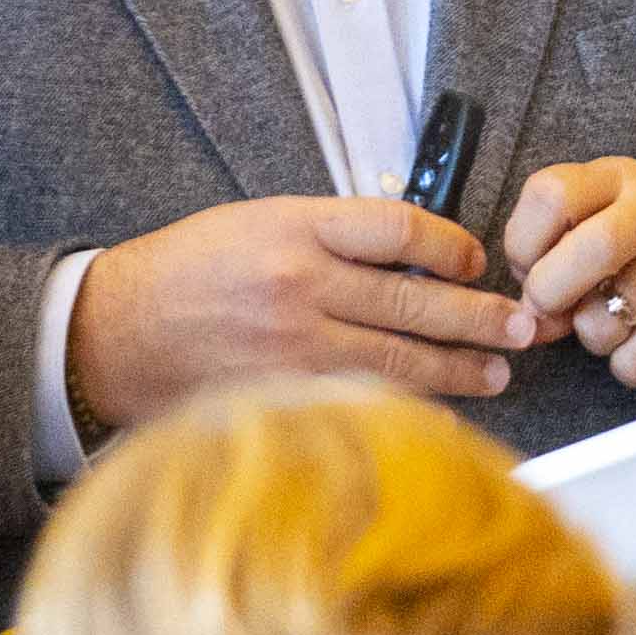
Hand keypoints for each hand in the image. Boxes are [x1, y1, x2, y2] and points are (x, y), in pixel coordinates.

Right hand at [66, 193, 542, 437]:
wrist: (112, 333)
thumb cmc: (184, 274)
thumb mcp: (254, 222)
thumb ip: (329, 235)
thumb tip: (410, 253)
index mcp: (295, 227)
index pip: (402, 228)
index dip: (453, 246)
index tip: (476, 260)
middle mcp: (301, 284)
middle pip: (417, 299)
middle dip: (481, 316)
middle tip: (523, 325)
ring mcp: (294, 346)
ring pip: (402, 357)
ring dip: (460, 366)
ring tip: (497, 371)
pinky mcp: (285, 394)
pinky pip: (366, 398)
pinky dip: (410, 406)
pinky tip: (441, 411)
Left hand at [505, 158, 635, 391]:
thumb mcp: (602, 230)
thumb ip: (551, 262)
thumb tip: (526, 319)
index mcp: (620, 179)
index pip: (550, 194)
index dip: (522, 243)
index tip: (529, 267)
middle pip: (585, 251)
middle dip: (549, 294)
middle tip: (554, 310)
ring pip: (602, 321)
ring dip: (593, 337)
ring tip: (622, 320)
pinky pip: (635, 361)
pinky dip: (629, 364)